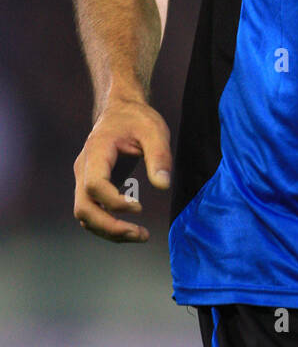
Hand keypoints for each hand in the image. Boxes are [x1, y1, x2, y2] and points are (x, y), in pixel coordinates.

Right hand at [73, 96, 171, 242]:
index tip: (140, 207)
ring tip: (140, 235)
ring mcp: (83, 179)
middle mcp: (83, 168)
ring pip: (85, 216)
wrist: (120, 111)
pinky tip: (132, 229)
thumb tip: (163, 185)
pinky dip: (108, 226)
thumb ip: (160, 156)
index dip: (114, 202)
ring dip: (109, 231)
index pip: (94, 185)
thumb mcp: (154, 131)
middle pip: (83, 208)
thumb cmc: (137, 119)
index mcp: (96, 152)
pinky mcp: (91, 188)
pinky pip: (92, 213)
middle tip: (140, 234)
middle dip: (109, 227)